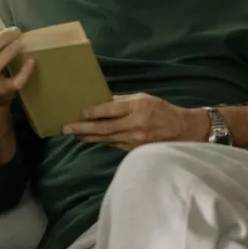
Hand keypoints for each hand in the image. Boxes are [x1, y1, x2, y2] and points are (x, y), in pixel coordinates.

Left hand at [62, 93, 210, 150]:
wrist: (181, 130)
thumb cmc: (160, 110)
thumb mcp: (143, 98)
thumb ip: (123, 101)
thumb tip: (102, 102)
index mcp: (138, 108)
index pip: (112, 110)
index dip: (95, 112)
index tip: (80, 113)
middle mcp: (135, 125)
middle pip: (105, 128)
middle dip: (84, 129)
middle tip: (66, 128)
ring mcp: (135, 140)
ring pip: (107, 139)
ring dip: (89, 137)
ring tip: (74, 134)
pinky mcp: (135, 150)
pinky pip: (114, 145)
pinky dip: (101, 142)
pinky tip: (90, 139)